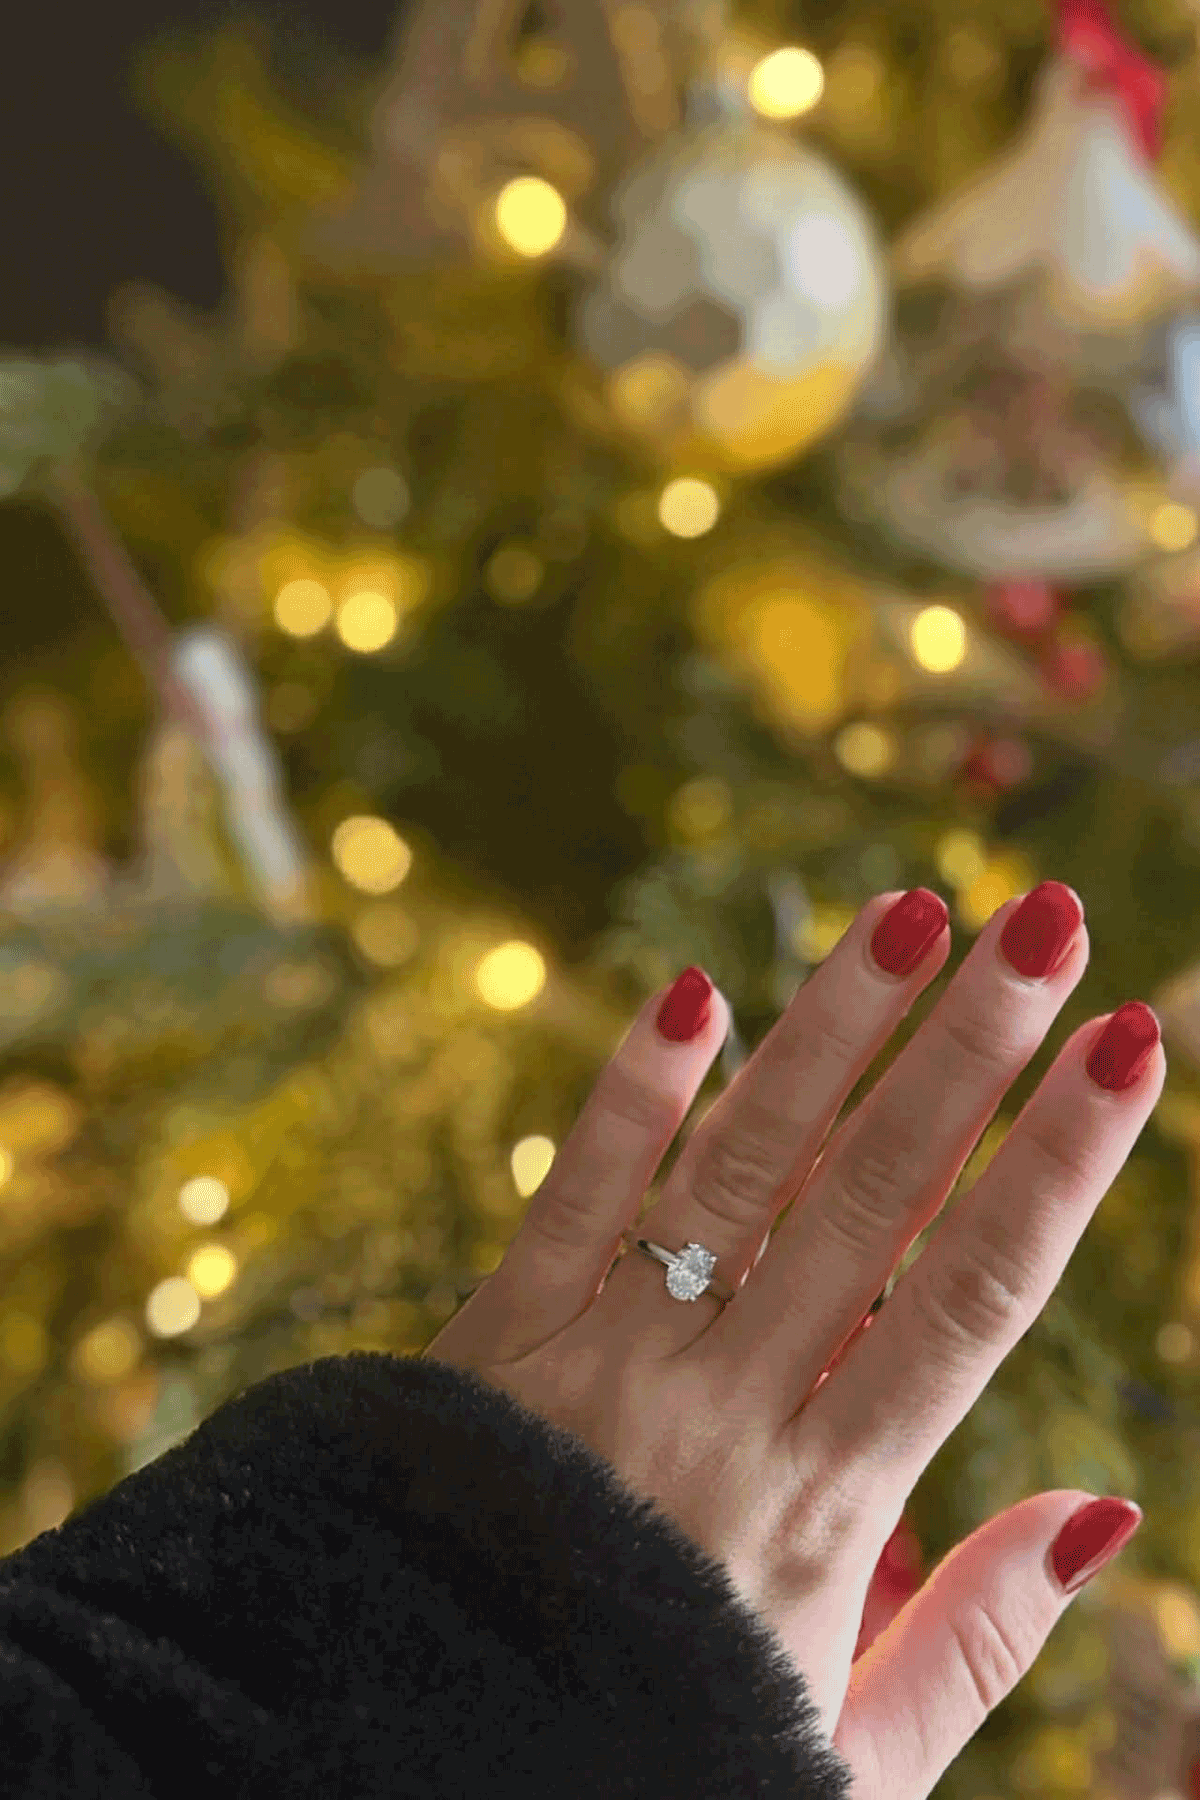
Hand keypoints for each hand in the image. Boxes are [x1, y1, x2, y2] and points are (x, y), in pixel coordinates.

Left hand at [423, 883, 1162, 1799]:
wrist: (406, 1760)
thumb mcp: (845, 1760)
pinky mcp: (496, 1338)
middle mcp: (723, 1408)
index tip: (1130, 1045)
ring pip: (737, 1170)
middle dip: (969, 1051)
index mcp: (827, 1507)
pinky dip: (627, 1100)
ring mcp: (603, 1360)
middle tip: (1043, 923)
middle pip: (870, 1196)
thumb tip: (1104, 1511)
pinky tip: (686, 995)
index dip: (1061, 1162)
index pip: (974, 1294)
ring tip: (908, 914)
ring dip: (826, 1033)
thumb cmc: (644, 1755)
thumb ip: (976, 1639)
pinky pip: (572, 1200)